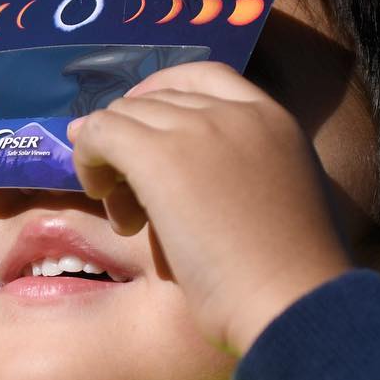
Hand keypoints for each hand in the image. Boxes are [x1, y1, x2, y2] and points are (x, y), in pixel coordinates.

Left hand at [66, 61, 354, 353]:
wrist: (291, 301)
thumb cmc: (287, 280)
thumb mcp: (274, 209)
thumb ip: (240, 180)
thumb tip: (177, 184)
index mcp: (274, 120)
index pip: (204, 77)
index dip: (160, 99)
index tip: (141, 137)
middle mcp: (236, 112)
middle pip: (156, 100)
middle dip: (134, 144)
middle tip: (131, 202)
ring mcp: (198, 128)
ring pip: (124, 115)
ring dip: (111, 159)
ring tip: (124, 216)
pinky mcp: (160, 154)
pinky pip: (100, 132)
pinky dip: (88, 159)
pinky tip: (101, 195)